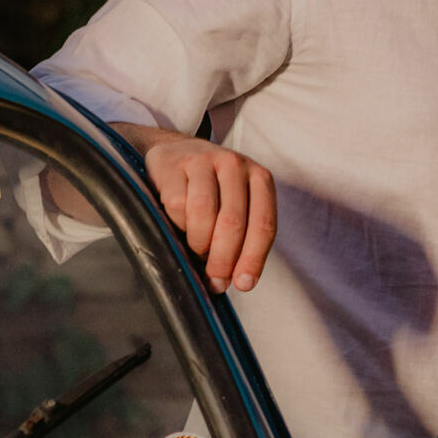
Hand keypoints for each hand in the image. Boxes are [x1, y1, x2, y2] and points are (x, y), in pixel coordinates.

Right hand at [122, 125, 276, 293]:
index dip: (254, 259)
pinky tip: (178, 224)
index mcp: (260, 178)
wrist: (174, 153)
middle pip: (233, 223)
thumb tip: (237, 281)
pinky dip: (177, 224)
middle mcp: (235, 165)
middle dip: (223, 260)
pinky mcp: (174, 165)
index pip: (264, 224)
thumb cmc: (212, 189)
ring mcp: (204, 161)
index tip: (243, 284)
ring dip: (199, 244)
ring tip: (196, 251)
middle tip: (215, 281)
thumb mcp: (236, 204)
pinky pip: (177, 205)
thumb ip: (243, 235)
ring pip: (204, 214)